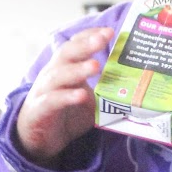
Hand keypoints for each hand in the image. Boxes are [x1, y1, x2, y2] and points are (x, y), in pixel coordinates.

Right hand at [15, 27, 113, 165]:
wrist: (38, 140)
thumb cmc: (65, 114)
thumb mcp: (89, 99)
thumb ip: (105, 90)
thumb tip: (134, 85)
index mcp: (64, 67)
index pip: (74, 44)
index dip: (89, 35)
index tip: (108, 31)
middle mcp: (52, 74)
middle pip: (66, 54)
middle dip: (85, 45)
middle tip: (103, 38)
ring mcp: (43, 91)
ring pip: (58, 75)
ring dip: (78, 69)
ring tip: (96, 65)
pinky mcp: (39, 110)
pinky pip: (52, 101)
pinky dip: (66, 97)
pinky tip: (81, 95)